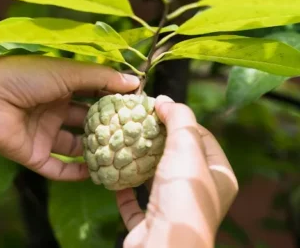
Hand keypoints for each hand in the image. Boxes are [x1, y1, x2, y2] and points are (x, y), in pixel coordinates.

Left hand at [0, 55, 139, 180]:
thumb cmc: (25, 78)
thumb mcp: (68, 72)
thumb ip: (101, 78)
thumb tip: (134, 82)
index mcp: (60, 86)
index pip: (92, 94)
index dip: (113, 100)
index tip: (137, 106)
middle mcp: (53, 110)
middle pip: (86, 122)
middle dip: (107, 128)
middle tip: (133, 135)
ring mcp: (44, 133)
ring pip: (75, 147)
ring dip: (94, 152)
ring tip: (119, 157)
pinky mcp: (34, 155)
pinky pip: (59, 168)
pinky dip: (76, 173)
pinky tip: (96, 174)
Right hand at [116, 96, 237, 247]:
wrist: (163, 245)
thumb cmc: (182, 195)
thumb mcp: (187, 148)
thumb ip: (179, 119)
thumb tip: (165, 101)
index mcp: (219, 177)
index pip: (203, 137)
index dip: (182, 120)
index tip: (159, 108)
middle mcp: (199, 194)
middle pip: (177, 157)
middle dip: (156, 140)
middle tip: (138, 123)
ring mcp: (174, 209)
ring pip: (155, 179)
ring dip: (139, 163)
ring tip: (124, 143)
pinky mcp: (150, 222)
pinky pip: (136, 202)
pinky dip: (125, 188)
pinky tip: (114, 174)